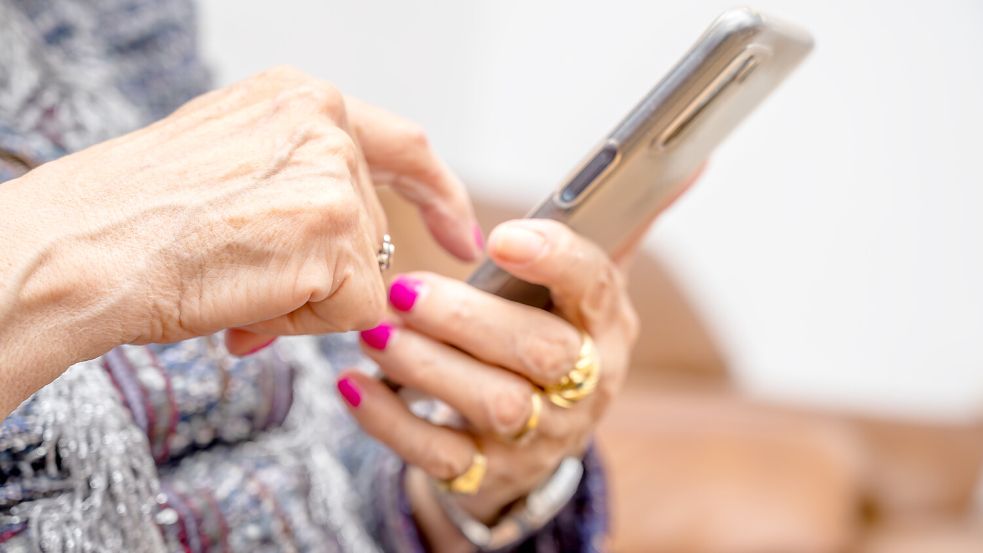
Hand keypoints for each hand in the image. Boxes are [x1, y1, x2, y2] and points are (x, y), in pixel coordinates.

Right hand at [0, 66, 479, 414]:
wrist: (79, 250)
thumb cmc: (134, 219)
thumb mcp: (231, 167)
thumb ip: (300, 189)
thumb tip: (357, 257)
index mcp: (298, 98)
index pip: (402, 145)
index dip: (438, 195)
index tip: (461, 234)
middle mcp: (323, 122)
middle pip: (371, 227)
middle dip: (325, 272)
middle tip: (245, 281)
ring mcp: (331, 174)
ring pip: (362, 271)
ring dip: (303, 298)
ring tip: (231, 282)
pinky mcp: (333, 233)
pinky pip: (352, 308)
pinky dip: (301, 323)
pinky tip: (244, 301)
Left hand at [337, 219, 640, 549]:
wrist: (534, 442)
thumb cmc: (553, 341)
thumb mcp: (588, 289)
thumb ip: (622, 225)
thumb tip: (694, 160)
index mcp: (606, 326)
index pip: (594, 286)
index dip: (554, 260)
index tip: (502, 236)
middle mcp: (585, 386)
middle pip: (543, 354)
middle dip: (472, 319)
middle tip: (407, 290)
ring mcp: (539, 436)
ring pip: (495, 405)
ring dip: (428, 365)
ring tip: (377, 330)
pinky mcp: (489, 473)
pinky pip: (442, 456)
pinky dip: (392, 421)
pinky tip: (356, 384)